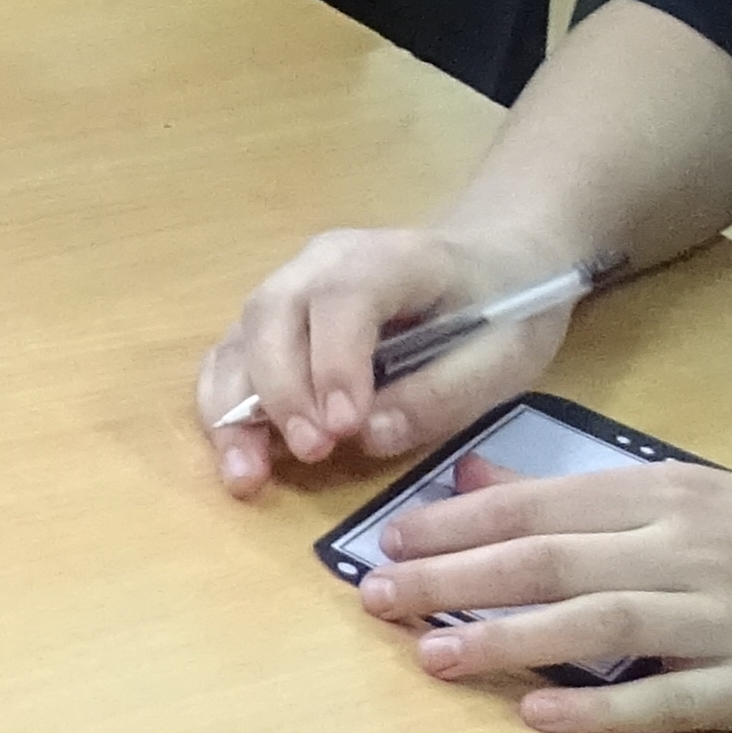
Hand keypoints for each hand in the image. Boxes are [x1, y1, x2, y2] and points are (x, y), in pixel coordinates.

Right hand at [197, 225, 582, 494]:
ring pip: (237, 340)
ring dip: (232, 410)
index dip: (335, 363)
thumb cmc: (507, 309)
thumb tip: (367, 437)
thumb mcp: (504, 355)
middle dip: (279, 391)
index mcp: (390, 258)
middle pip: (270, 315)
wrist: (495, 263)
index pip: (342, 299)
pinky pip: (230, 361)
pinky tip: (240, 458)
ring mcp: (287, 289)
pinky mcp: (272, 324)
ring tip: (246, 474)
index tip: (344, 429)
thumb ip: (440, 394)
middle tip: (310, 452)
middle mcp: (320, 264)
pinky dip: (225, 411)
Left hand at [356, 460, 731, 732]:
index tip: (387, 542)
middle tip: (378, 598)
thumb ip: (583, 498)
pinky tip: (539, 715)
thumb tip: (475, 482)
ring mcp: (729, 620)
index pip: (543, 506)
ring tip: (432, 656)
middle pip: (555, 562)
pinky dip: (603, 708)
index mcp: (672, 495)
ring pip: (602, 627)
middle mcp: (694, 550)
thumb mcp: (696, 496)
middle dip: (457, 580)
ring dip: (509, 642)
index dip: (457, 525)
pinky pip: (671, 700)